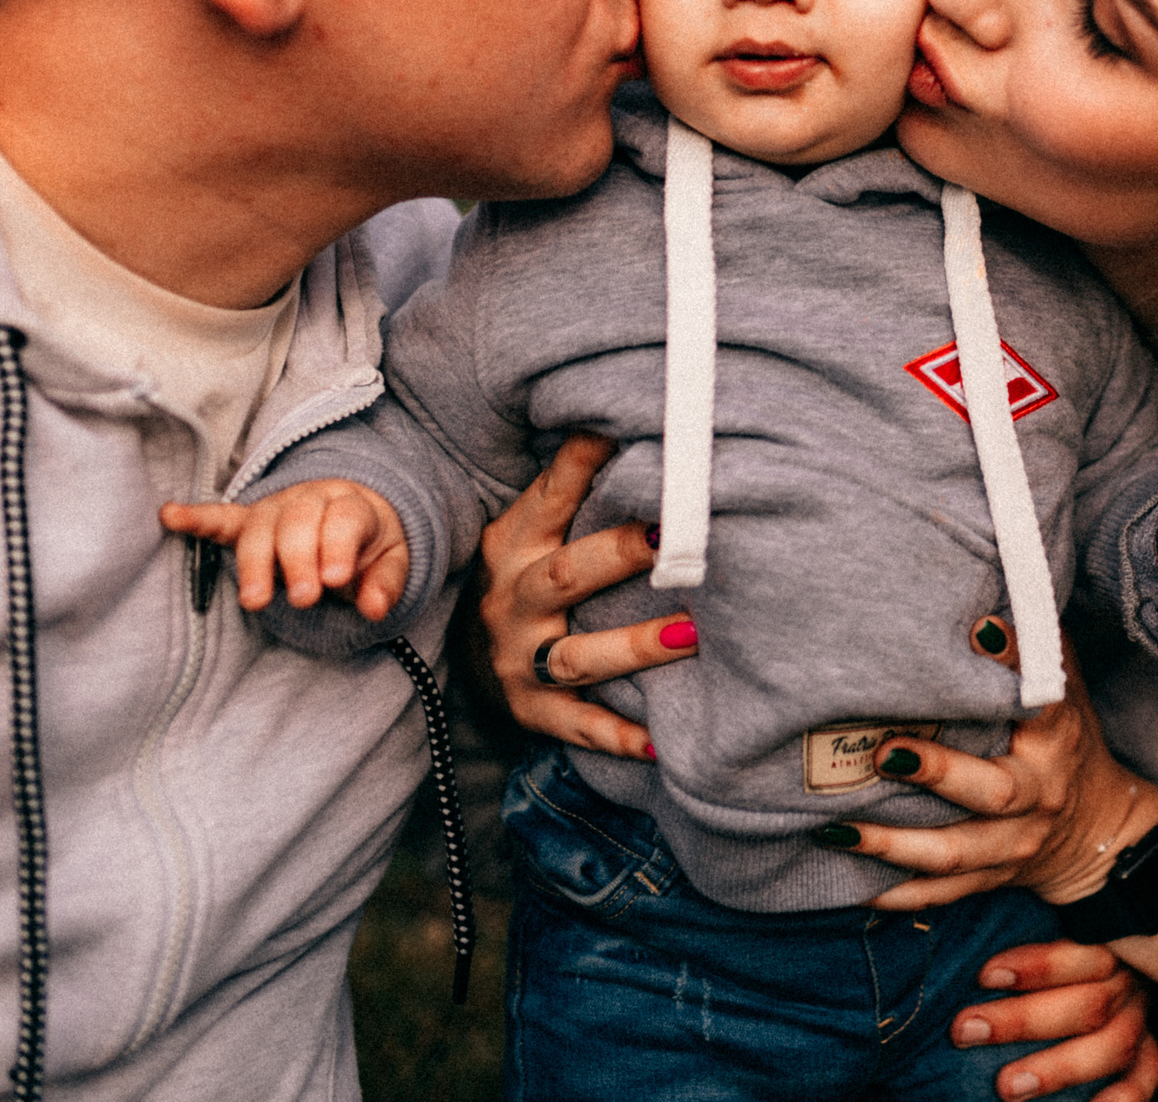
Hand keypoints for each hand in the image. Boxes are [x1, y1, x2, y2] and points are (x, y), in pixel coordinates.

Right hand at [160, 480, 408, 618]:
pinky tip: (170, 516)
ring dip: (255, 563)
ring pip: (260, 529)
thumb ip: (386, 583)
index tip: (335, 578)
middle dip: (298, 560)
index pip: (343, 520)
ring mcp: (276, 508)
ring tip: (256, 601)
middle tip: (304, 598)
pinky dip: (195, 518)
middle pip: (298, 523)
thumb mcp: (393, 560)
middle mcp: (310, 499)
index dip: (337, 547)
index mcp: (351, 505)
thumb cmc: (370, 543)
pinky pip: (220, 518)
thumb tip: (374, 608)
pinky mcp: (249, 521)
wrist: (354, 512)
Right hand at [478, 432, 698, 761]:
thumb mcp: (529, 529)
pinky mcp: (531, 711)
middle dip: (619, 555)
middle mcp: (511, 602)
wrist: (464, 663)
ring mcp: (519, 660)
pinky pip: (578, 726)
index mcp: (514, 546)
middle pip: (567, 575)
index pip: (548, 499)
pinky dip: (619, 736)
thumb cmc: (522, 578)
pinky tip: (662, 741)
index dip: (579, 467)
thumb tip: (620, 417)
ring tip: (692, 635)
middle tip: (672, 538)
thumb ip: (569, 484)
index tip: (617, 433)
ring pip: (579, 655)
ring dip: (637, 645)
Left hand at [837, 659, 1157, 910]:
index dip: (1014, 664)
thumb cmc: (1065, 743)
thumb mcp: (1066, 692)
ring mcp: (1015, 846)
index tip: (978, 631)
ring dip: (894, 844)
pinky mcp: (993, 880)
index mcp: (1056, 740)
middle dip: (937, 774)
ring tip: (836, 828)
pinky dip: (896, 894)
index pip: (1041, 701)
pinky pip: (942, 895)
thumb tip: (984, 594)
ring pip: (955, 853)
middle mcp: (1039, 797)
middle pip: (993, 792)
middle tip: (881, 751)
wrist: (1102, 834)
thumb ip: (1033, 649)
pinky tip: (850, 884)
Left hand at [954, 941, 1157, 1101]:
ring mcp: (1139, 1021)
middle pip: (1088, 1004)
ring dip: (1058, 1068)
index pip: (1081, 953)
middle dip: (1023, 1020)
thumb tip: (961, 939)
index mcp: (1104, 943)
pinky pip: (1143, 1081)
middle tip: (966, 1030)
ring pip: (1112, 1045)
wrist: (1095, 974)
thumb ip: (1013, 943)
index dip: (1034, 966)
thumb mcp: (1041, 926)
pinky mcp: (1148, 1057)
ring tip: (1007, 1086)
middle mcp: (1126, 982)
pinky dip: (1119, 1101)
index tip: (984, 976)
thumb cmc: (1049, 956)